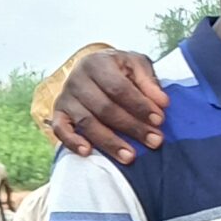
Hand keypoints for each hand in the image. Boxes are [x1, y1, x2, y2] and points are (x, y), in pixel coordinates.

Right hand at [46, 49, 168, 163]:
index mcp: (97, 63)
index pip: (119, 88)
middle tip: (154, 141)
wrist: (93, 68)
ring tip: (130, 157)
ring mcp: (66, 97)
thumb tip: (162, 103)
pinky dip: (72, 141)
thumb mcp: (136, 65)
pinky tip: (88, 152)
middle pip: (105, 108)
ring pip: (87, 123)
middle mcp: (77, 79)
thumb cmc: (119, 69)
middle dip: (132, 127)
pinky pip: (61, 130)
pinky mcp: (58, 113)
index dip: (139, 105)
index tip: (159, 120)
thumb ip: (149, 82)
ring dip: (109, 142)